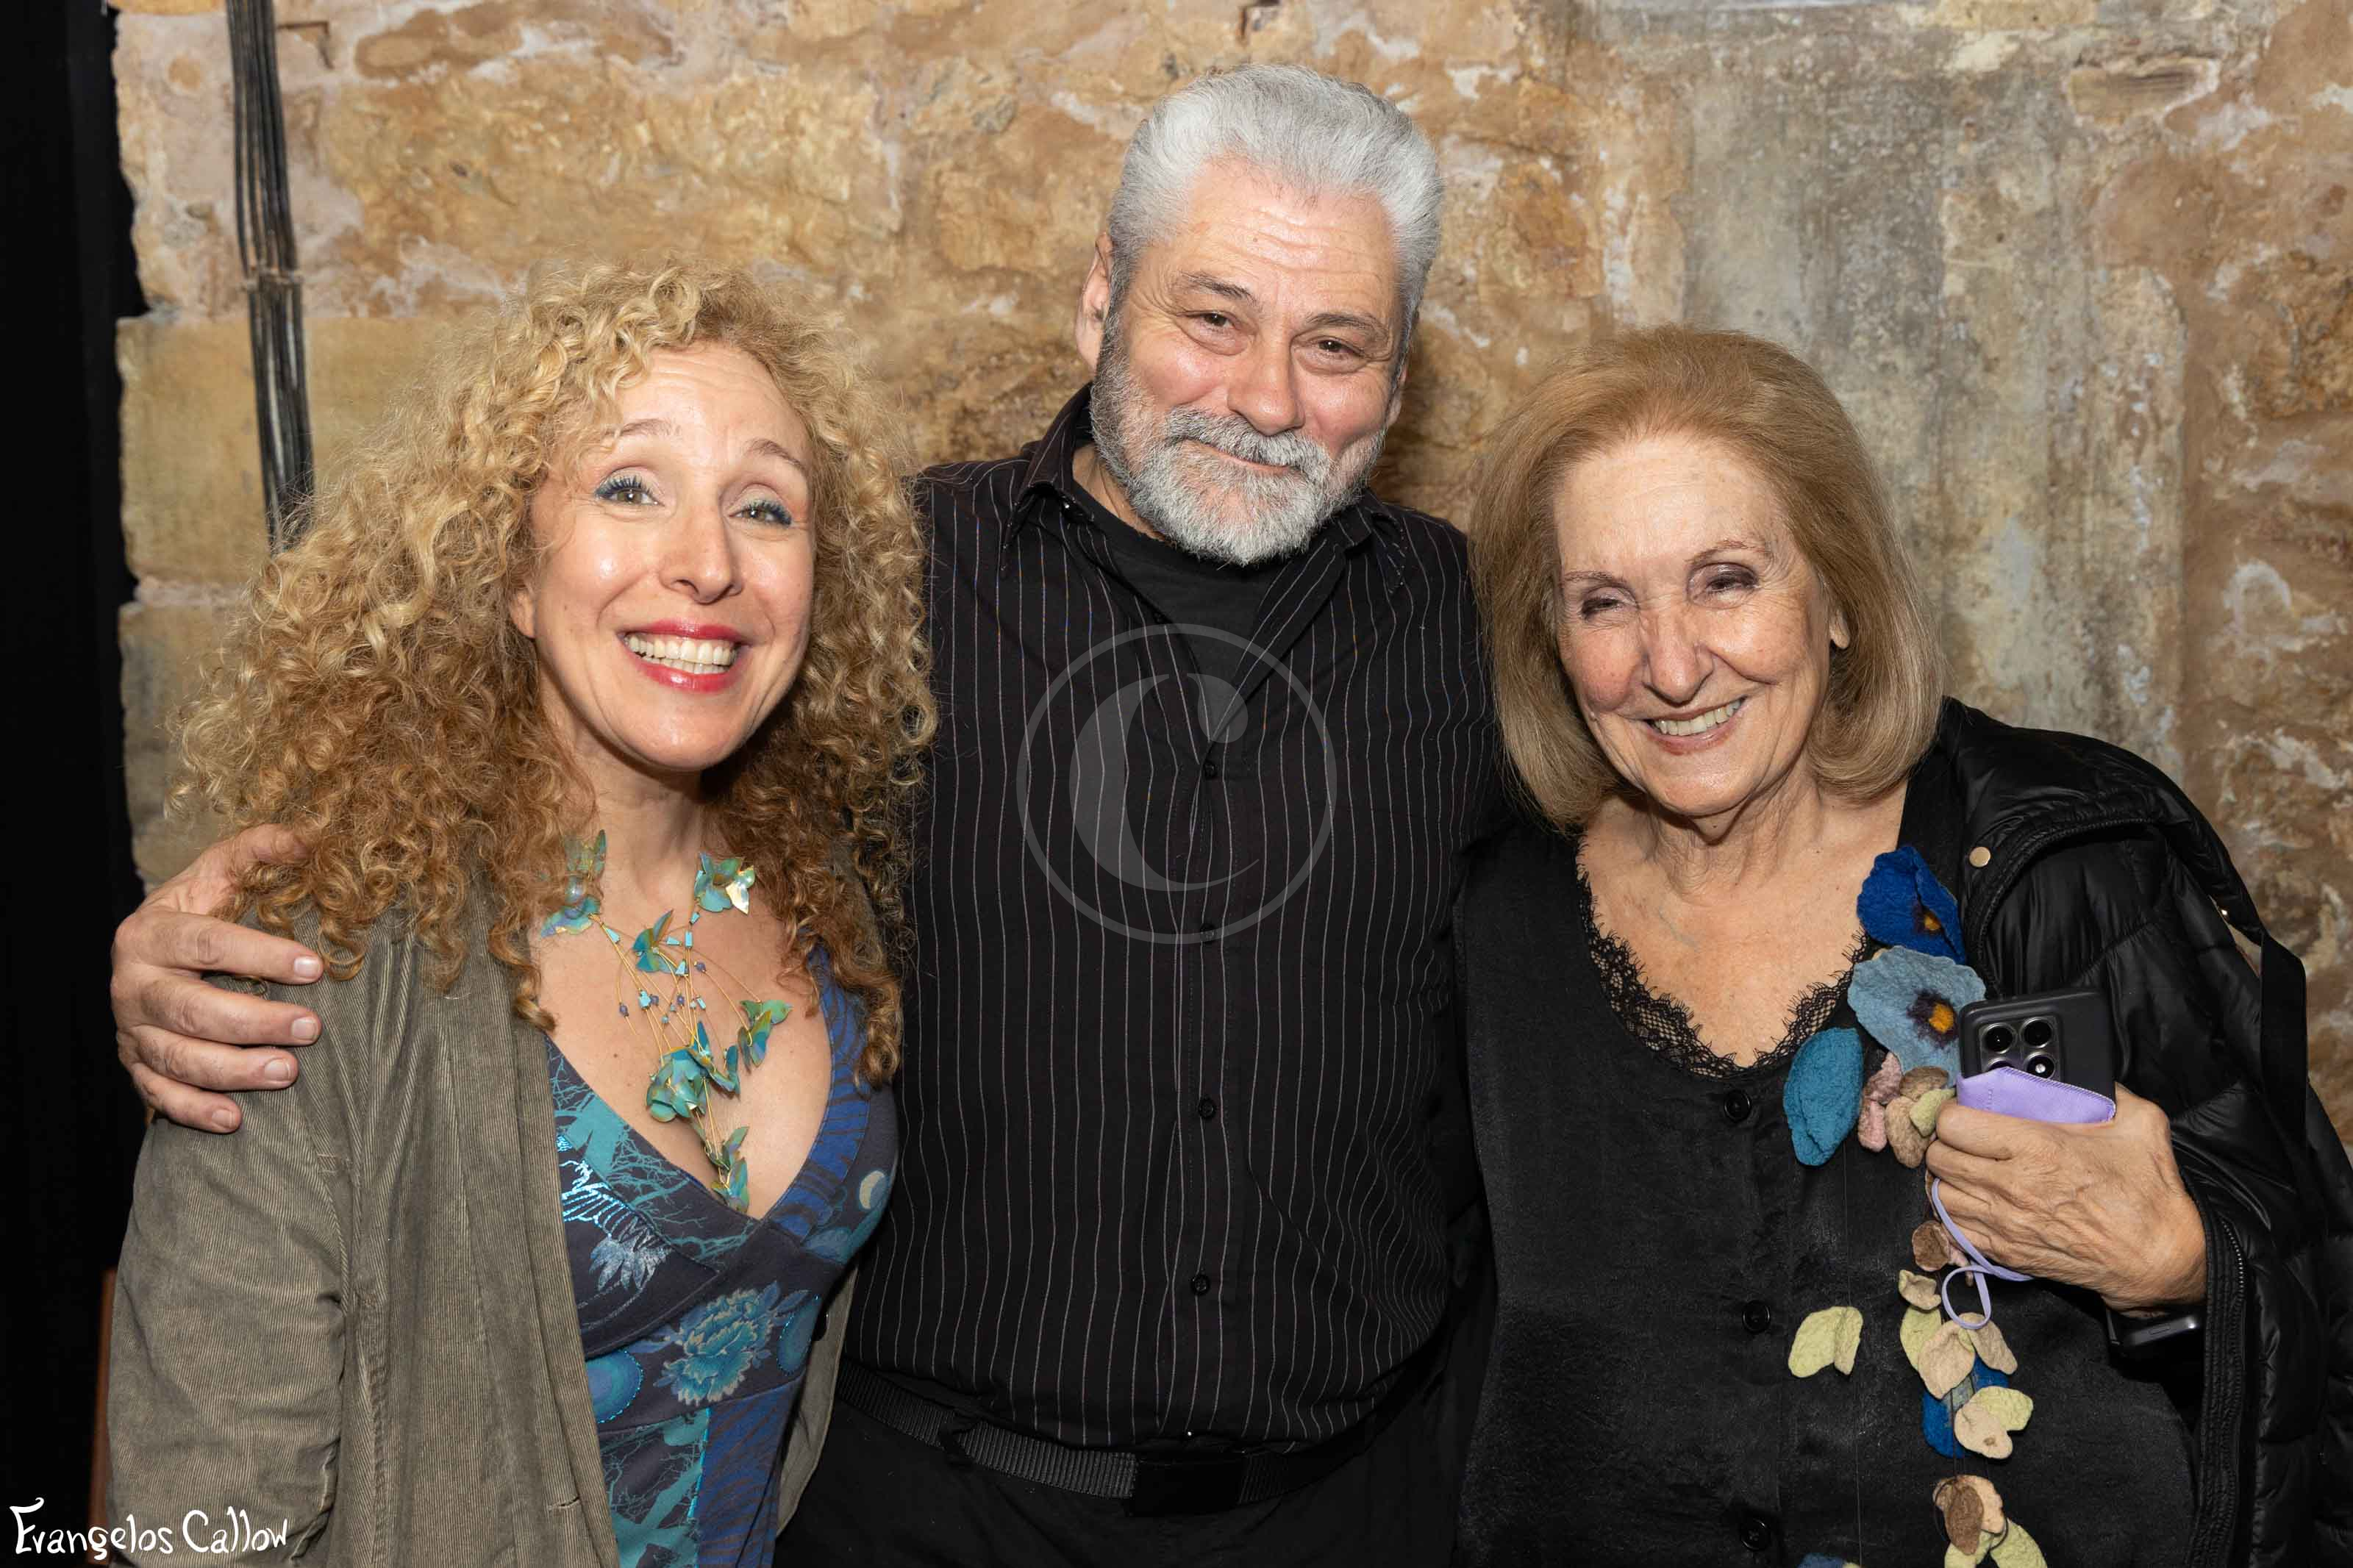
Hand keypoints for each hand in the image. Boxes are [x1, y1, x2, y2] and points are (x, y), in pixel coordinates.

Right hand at [112, 825, 321, 1131]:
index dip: (260, 956)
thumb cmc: (200, 910)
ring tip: (289, 1072)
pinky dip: (193, 1109)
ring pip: (177, 1057)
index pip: (206, 943)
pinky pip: (159, 1095)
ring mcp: (131, 1029)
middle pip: (190, 1009)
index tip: (315, 967)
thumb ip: (257, 850)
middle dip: (253, 1022)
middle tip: (312, 1029)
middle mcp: (132, 984)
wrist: (154, 952)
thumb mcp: (220, 874)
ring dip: (234, 1070)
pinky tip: (234, 1118)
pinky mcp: (136, 1065)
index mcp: (150, 932)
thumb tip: (306, 838)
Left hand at [1923, 1084, 2206, 1314]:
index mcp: (2037, 1148)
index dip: (1955, 1112)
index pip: (1955, 1123)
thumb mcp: (2140, 1124)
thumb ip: (2108, 1091)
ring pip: (1939, 1192)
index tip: (1966, 1111)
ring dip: (1948, 1177)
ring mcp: (2005, 1223)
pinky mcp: (2006, 1252)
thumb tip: (2085, 1073)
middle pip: (1939, 1156)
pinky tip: (1975, 1200)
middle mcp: (2011, 1186)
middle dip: (1947, 1142)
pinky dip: (1956, 1212)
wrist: (2159, 1257)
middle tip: (1965, 1138)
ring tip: (1968, 1168)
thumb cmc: (2149, 1194)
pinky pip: (1954, 1227)